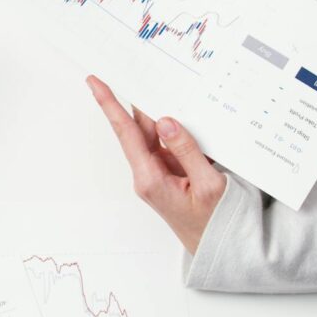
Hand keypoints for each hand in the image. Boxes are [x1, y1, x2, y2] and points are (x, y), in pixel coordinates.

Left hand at [86, 76, 224, 253]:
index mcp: (151, 178)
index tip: (94, 82)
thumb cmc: (216, 223)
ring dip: (157, 111)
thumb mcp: (209, 184)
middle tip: (130, 66)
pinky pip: (168, 143)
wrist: (222, 250)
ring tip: (157, 82)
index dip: (109, 105)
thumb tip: (165, 120)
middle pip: (138, 128)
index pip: (126, 132)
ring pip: (154, 134)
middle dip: (133, 99)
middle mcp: (148, 174)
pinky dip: (174, 127)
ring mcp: (159, 174)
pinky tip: (182, 110)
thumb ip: (187, 150)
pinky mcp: (170, 174)